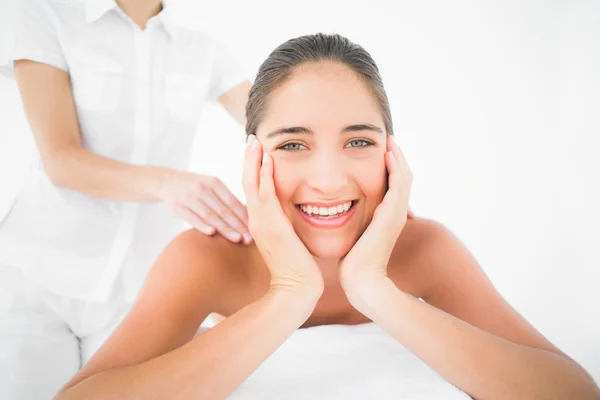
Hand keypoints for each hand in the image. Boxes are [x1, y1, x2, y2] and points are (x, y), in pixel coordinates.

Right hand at [159, 170, 250, 243]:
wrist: (167, 182)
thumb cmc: (196, 188)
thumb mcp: (211, 187)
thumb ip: (226, 200)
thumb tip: (249, 218)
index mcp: (214, 183)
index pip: (233, 202)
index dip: (245, 216)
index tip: (256, 228)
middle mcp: (203, 188)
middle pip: (224, 210)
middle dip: (238, 225)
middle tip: (250, 239)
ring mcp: (189, 197)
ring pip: (210, 215)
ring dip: (225, 228)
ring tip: (237, 239)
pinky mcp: (178, 207)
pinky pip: (192, 217)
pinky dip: (202, 225)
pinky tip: (212, 233)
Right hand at [243, 135, 323, 294]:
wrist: (297, 290)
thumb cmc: (298, 270)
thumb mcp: (290, 243)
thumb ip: (288, 228)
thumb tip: (296, 218)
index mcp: (261, 224)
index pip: (255, 191)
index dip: (255, 170)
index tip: (259, 152)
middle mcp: (257, 221)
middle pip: (248, 182)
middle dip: (249, 159)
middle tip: (252, 138)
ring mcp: (262, 223)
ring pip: (252, 184)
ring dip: (253, 161)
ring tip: (255, 140)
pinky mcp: (272, 226)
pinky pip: (266, 194)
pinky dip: (266, 175)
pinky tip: (269, 158)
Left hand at [339, 136, 412, 297]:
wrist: (361, 280)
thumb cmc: (352, 261)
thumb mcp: (354, 234)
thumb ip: (353, 222)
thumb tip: (339, 213)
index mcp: (388, 216)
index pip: (394, 185)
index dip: (390, 167)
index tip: (380, 151)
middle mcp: (396, 213)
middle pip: (403, 177)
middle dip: (396, 158)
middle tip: (388, 140)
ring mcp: (397, 214)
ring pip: (404, 177)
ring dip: (398, 157)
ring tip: (390, 142)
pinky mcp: (392, 215)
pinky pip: (399, 184)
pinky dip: (396, 167)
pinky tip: (388, 154)